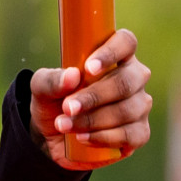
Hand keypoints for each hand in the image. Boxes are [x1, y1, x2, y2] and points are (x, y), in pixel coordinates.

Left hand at [29, 28, 151, 170]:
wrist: (52, 136)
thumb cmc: (53, 100)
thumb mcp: (41, 88)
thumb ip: (52, 80)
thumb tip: (73, 76)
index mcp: (114, 56)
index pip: (126, 42)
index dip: (111, 53)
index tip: (88, 69)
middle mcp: (133, 78)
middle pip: (126, 81)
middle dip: (94, 96)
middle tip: (67, 107)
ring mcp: (139, 105)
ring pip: (127, 110)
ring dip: (92, 120)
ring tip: (65, 125)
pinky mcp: (139, 132)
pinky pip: (131, 135)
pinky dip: (104, 137)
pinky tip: (82, 137)